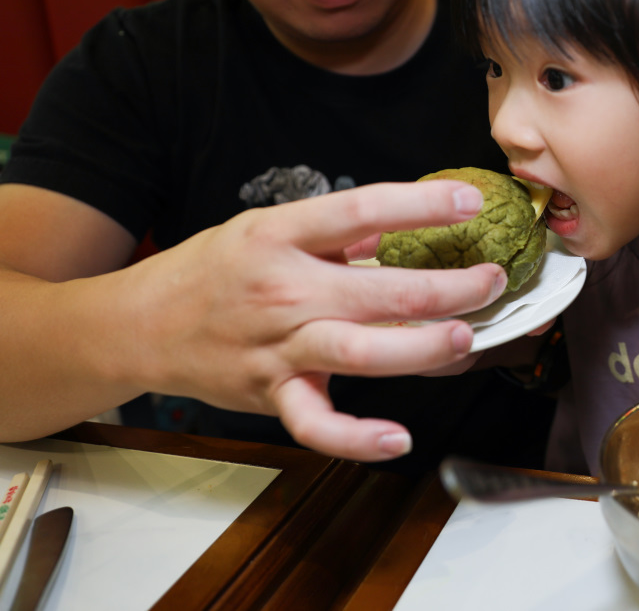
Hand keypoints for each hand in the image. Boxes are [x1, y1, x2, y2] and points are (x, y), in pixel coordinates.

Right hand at [117, 180, 507, 461]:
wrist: (140, 325)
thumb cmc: (213, 271)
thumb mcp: (268, 228)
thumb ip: (337, 230)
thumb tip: (404, 224)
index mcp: (282, 236)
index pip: (363, 210)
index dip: (423, 206)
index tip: (472, 205)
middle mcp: (284, 290)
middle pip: (384, 290)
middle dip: (452, 287)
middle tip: (493, 281)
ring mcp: (279, 347)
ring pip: (364, 352)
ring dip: (426, 348)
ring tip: (466, 339)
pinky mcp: (272, 394)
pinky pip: (318, 424)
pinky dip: (358, 438)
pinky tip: (399, 439)